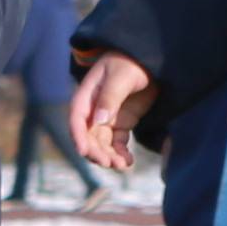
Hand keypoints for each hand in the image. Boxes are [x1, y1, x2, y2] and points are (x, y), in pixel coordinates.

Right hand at [67, 49, 158, 172]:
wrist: (149, 60)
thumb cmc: (131, 62)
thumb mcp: (121, 76)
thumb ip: (110, 97)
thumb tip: (99, 120)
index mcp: (87, 95)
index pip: (77, 119)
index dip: (78, 136)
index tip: (84, 151)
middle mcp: (93, 110)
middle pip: (88, 136)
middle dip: (96, 152)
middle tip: (109, 163)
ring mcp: (107, 118)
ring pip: (102, 143)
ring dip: (109, 156)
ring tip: (122, 165)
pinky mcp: (121, 124)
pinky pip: (117, 143)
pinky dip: (121, 154)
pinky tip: (128, 162)